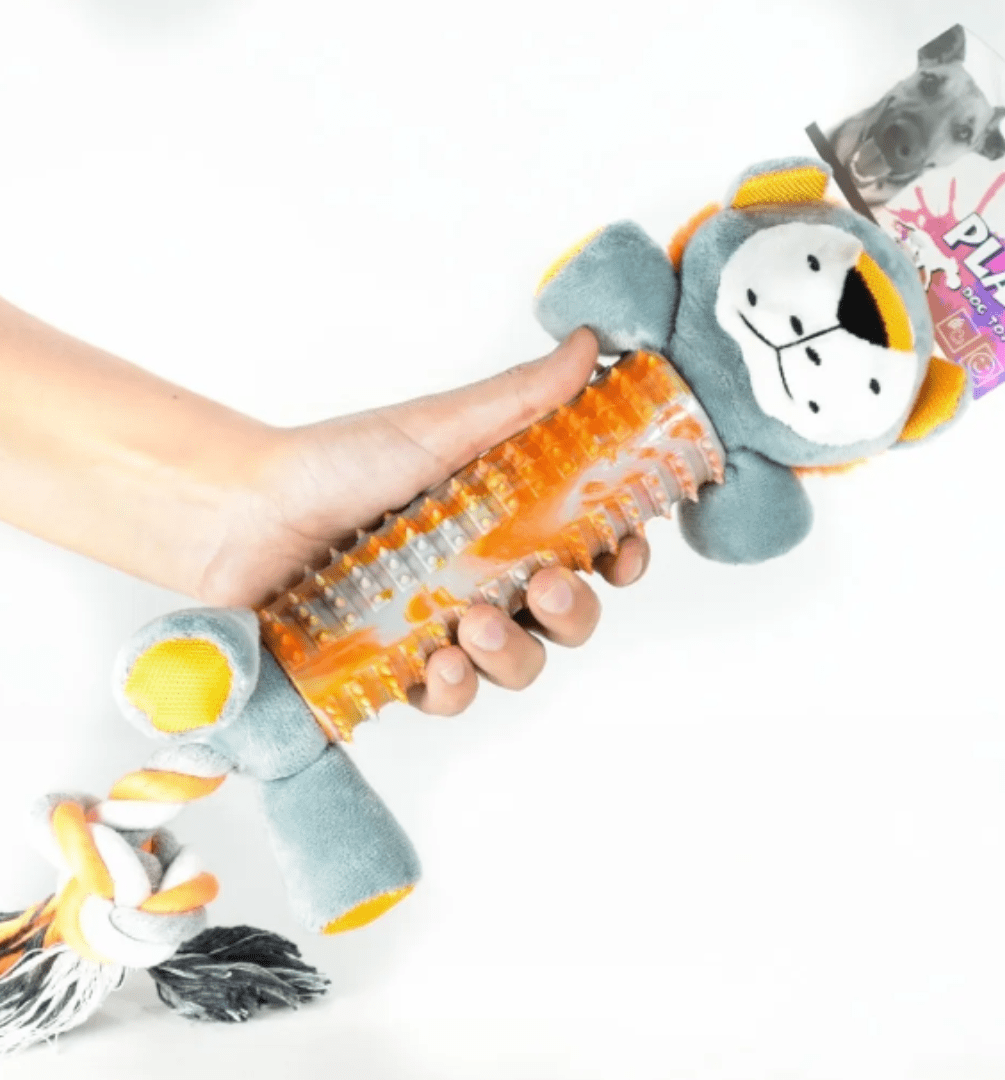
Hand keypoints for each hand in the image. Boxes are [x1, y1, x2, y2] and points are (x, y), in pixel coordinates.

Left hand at [200, 329, 649, 715]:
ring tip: (479, 627)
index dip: (619, 557)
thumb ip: (518, 400)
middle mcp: (484, 577)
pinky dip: (453, 689)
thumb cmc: (337, 463)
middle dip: (574, 611)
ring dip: (516, 655)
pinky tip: (439, 667)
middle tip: (551, 587)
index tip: (624, 549)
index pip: (588, 548)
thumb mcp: (436, 427)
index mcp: (505, 522)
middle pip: (566, 616)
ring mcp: (444, 625)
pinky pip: (448, 696)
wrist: (243, 513)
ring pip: (517, 664)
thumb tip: (588, 345)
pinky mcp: (399, 667)